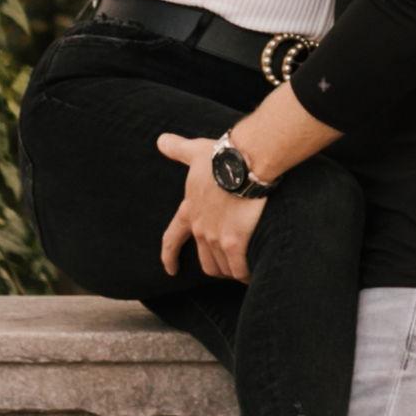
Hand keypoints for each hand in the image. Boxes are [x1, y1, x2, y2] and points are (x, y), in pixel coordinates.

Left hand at [157, 136, 261, 280]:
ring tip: (245, 269)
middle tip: (229, 267)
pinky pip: (240, 270)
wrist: (245, 161)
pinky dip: (246, 275)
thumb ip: (179, 149)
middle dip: (216, 267)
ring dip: (232, 271)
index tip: (170, 269)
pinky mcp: (234, 244)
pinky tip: (254, 274)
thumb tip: (161, 140)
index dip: (169, 256)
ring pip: (222, 268)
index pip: (172, 238)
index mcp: (190, 211)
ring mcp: (216, 238)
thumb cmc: (222, 155)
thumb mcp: (196, 152)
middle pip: (204, 261)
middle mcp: (200, 229)